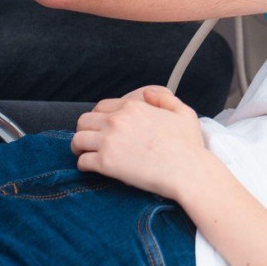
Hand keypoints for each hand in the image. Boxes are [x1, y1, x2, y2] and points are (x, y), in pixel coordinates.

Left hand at [71, 86, 211, 200]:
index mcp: (133, 107)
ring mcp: (109, 142)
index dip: (100, 116)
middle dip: (86, 129)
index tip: (103, 127)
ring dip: (80, 147)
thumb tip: (147, 93)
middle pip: (84, 121)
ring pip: (78, 139)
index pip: (102, 106)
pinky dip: (84, 165)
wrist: (187, 172)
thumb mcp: (184, 112)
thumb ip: (164, 97)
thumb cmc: (189, 146)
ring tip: (86, 153)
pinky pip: (82, 161)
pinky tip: (92, 168)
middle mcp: (117, 121)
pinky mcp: (105, 163)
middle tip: (91, 140)